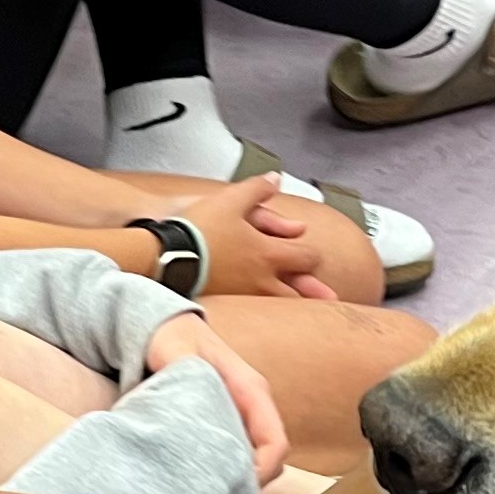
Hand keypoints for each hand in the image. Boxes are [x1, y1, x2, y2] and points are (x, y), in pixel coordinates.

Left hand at [143, 311, 291, 485]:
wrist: (163, 325)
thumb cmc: (172, 334)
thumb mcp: (177, 348)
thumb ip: (184, 370)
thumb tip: (190, 398)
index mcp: (252, 391)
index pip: (275, 443)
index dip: (262, 473)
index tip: (235, 489)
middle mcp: (254, 408)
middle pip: (269, 460)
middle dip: (249, 484)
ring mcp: (242, 418)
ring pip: (255, 461)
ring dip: (238, 480)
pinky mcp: (227, 425)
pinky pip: (238, 456)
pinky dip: (225, 471)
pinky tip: (200, 479)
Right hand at [181, 185, 341, 302]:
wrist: (167, 255)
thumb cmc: (199, 228)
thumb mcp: (231, 199)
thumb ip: (258, 189)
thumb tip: (276, 178)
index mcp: (269, 254)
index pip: (307, 258)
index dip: (311, 254)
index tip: (307, 253)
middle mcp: (262, 281)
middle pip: (301, 292)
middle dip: (314, 290)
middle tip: (327, 295)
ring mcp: (245, 298)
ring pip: (280, 308)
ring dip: (295, 305)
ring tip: (307, 312)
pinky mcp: (228, 306)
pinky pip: (256, 314)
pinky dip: (267, 313)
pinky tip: (267, 315)